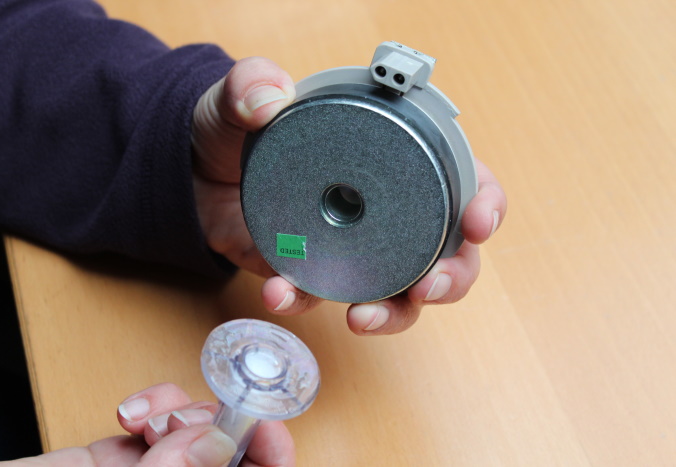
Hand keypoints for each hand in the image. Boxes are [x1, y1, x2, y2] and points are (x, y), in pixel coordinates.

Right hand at [0, 383, 293, 466]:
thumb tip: (219, 443)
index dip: (273, 457)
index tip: (262, 425)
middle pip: (233, 456)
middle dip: (219, 427)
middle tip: (184, 422)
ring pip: (199, 433)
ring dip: (182, 413)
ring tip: (149, 422)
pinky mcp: (122, 460)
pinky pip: (159, 424)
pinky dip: (152, 408)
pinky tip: (130, 415)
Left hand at [192, 58, 506, 335]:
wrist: (193, 172)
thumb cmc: (235, 128)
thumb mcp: (243, 95)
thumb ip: (253, 84)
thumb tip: (269, 101)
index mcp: (394, 161)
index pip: (464, 180)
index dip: (484, 203)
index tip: (477, 223)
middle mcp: (385, 211)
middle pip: (448, 253)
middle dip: (451, 277)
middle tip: (426, 288)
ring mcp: (354, 249)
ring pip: (400, 294)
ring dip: (392, 314)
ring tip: (361, 317)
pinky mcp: (316, 274)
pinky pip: (324, 301)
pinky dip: (305, 305)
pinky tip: (280, 294)